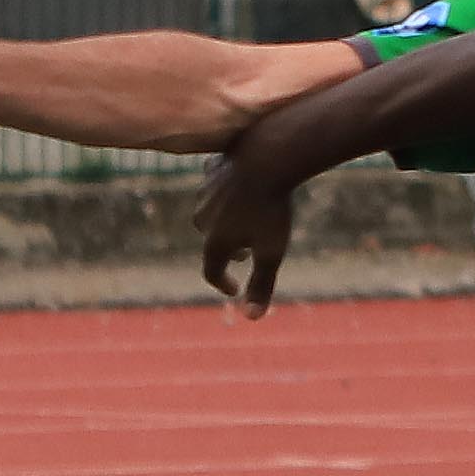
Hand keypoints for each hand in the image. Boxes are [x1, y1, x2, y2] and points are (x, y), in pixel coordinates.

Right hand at [194, 152, 296, 316]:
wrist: (268, 157)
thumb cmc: (272, 208)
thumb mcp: (272, 252)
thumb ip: (261, 285)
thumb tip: (251, 318)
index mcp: (214, 242)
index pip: (212, 272)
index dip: (224, 284)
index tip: (236, 289)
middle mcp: (202, 218)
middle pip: (212, 242)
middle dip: (229, 250)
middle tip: (247, 251)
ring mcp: (205, 192)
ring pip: (211, 213)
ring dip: (225, 221)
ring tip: (246, 219)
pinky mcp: (213, 168)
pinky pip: (213, 184)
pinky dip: (224, 191)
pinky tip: (236, 188)